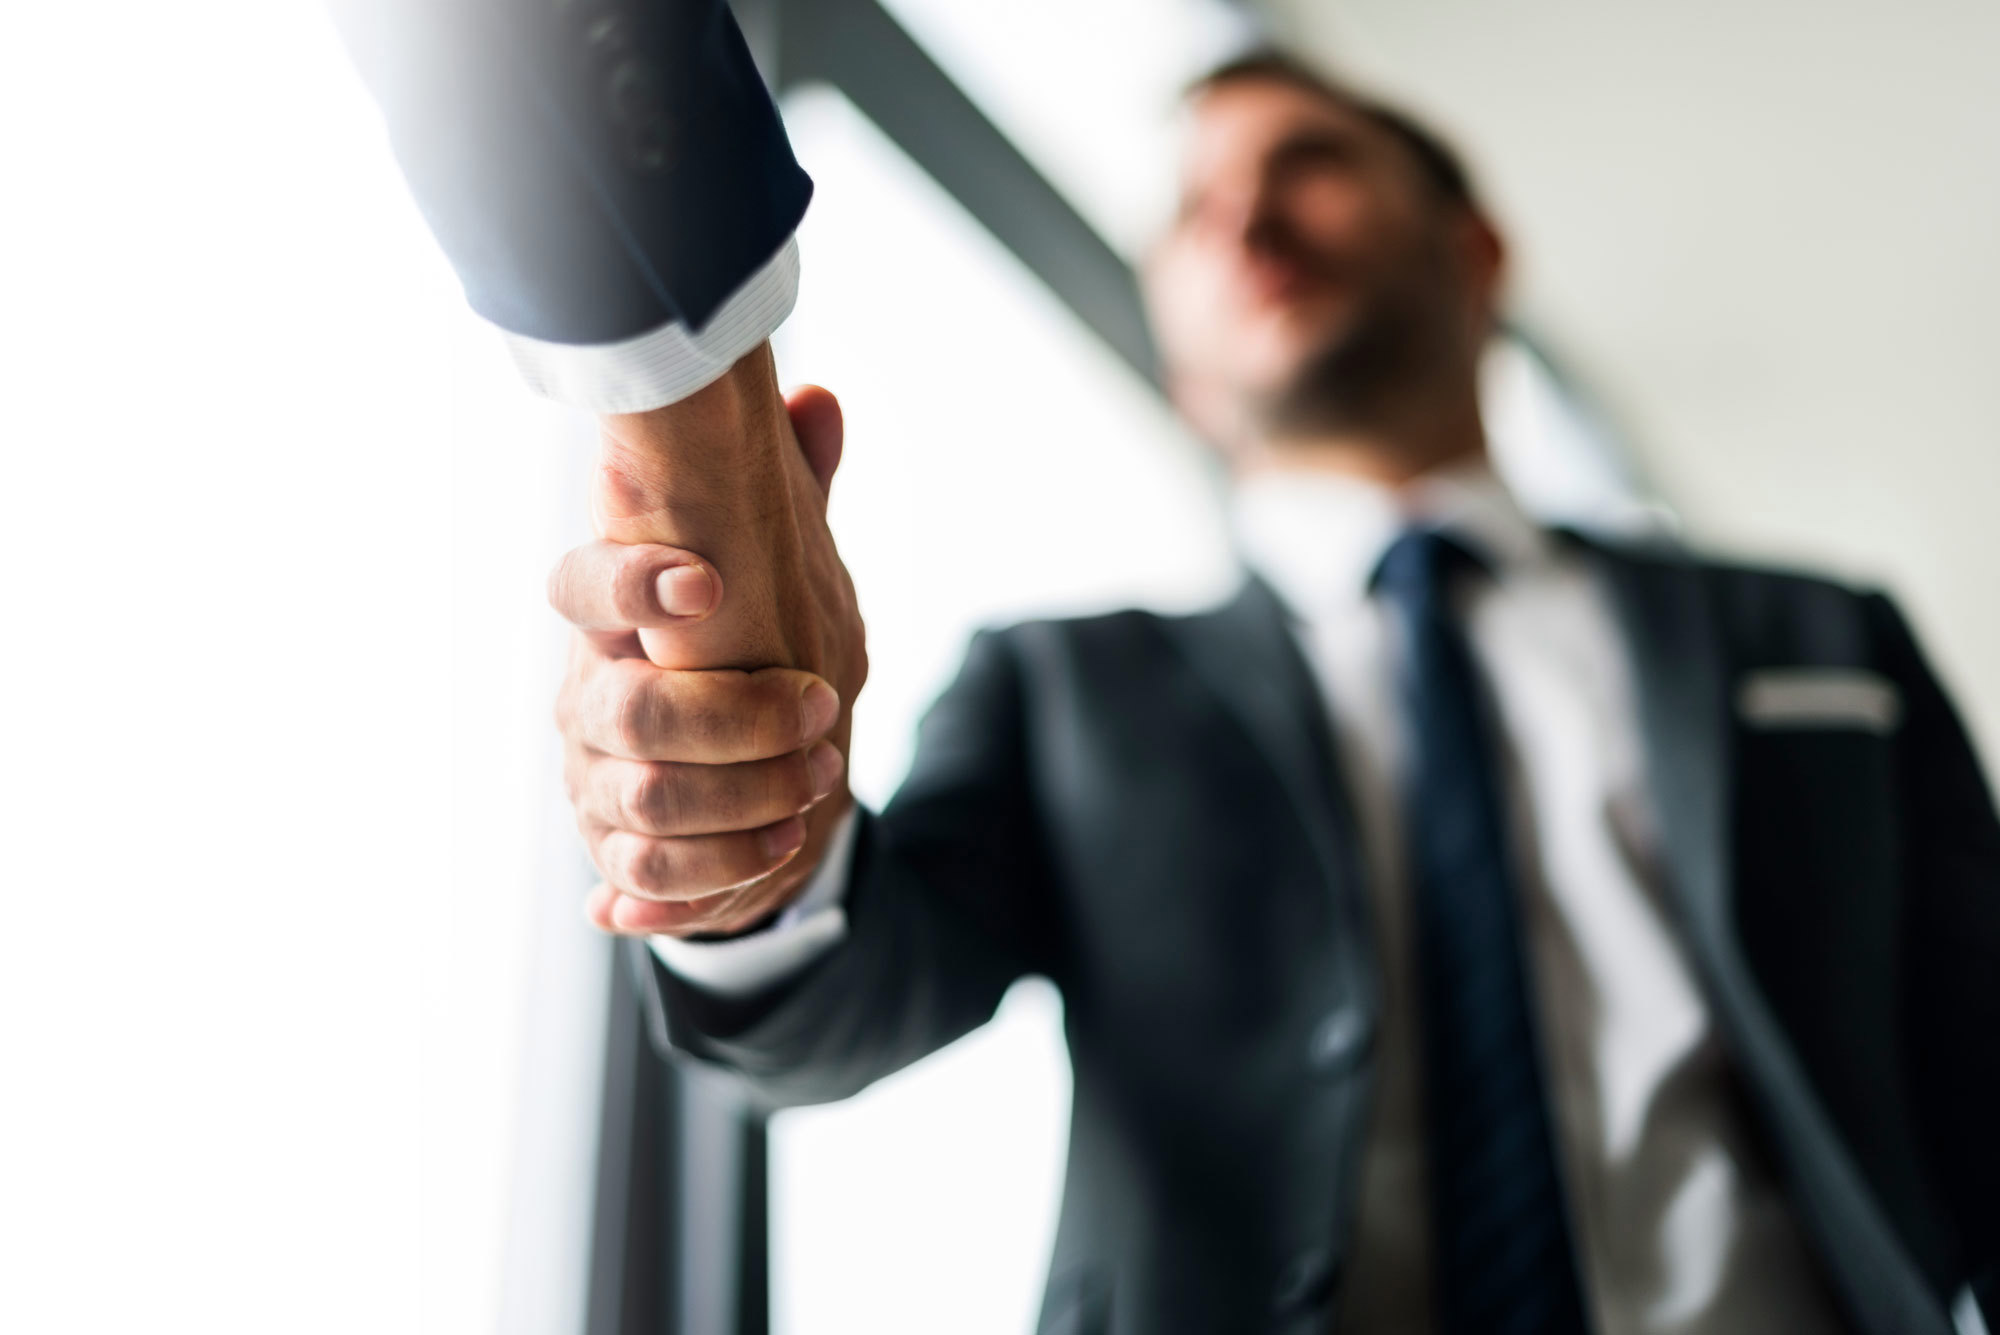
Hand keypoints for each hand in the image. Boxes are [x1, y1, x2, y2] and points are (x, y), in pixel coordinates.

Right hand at [552, 367, 866, 935]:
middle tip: (823, 707)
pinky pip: (643, 875)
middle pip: (630, 712)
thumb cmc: (749, 646)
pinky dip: (709, 873)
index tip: (708, 583)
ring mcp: (591, 778)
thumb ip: (792, 491)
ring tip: (818, 781)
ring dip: (745, 801)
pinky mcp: (612, 849)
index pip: (580, 585)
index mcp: (614, 617)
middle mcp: (588, 696)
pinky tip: (772, 850)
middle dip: (739, 719)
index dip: (632, 583)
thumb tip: (817, 404)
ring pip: (645, 802)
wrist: (733, 768)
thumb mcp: (780, 567)